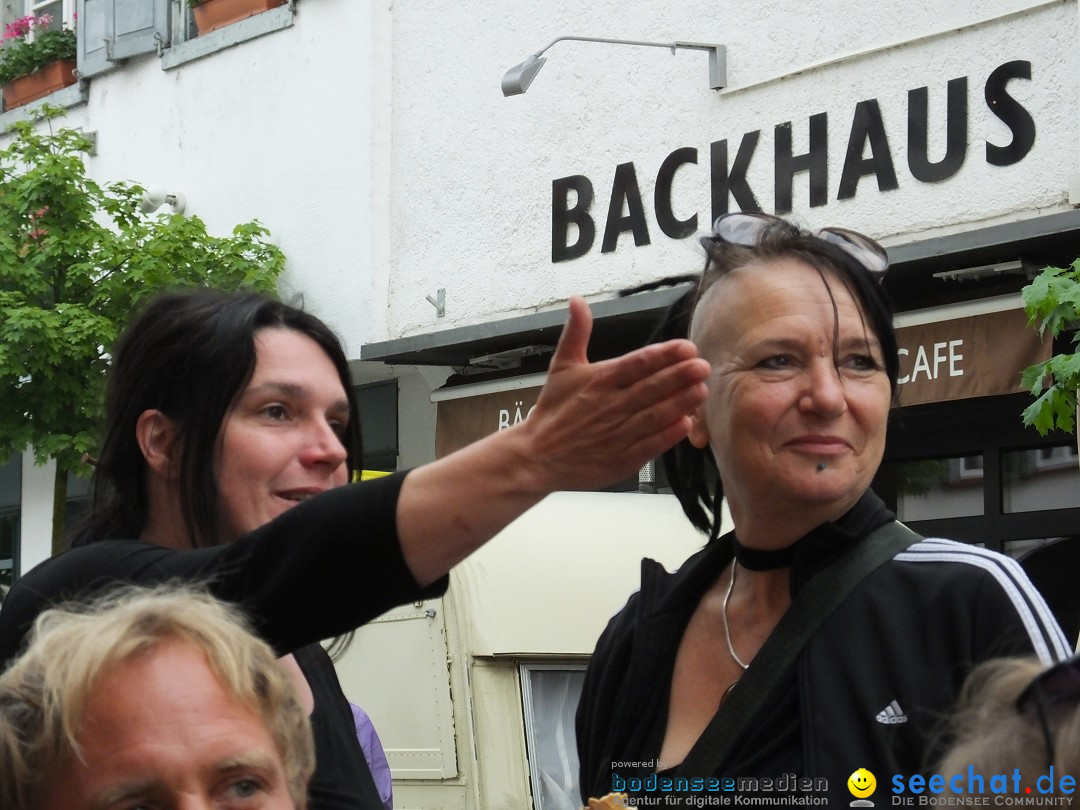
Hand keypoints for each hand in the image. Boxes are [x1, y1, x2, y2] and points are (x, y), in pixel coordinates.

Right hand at [396, 296, 708, 585]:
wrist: (536, 456)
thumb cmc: (553, 411)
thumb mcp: (562, 366)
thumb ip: (576, 332)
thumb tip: (577, 300)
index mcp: (599, 380)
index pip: (637, 363)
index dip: (664, 354)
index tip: (687, 347)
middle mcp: (610, 405)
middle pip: (650, 388)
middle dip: (679, 376)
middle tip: (702, 366)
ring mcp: (616, 433)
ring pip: (654, 415)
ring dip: (679, 403)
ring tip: (700, 390)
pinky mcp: (620, 459)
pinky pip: (648, 445)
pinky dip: (667, 435)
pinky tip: (685, 424)